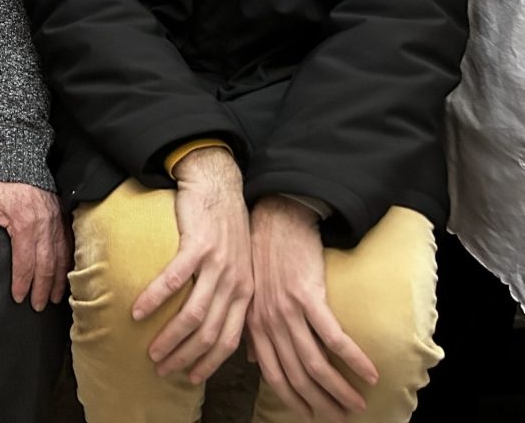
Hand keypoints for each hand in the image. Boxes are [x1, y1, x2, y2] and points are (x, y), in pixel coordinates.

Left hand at [0, 180, 70, 310]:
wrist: (21, 159)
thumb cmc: (0, 182)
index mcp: (25, 226)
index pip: (25, 263)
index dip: (22, 283)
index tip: (18, 298)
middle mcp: (44, 227)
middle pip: (46, 265)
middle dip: (42, 288)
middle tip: (39, 306)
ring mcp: (56, 221)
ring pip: (61, 256)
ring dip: (58, 279)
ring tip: (55, 297)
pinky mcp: (62, 215)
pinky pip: (69, 243)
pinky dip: (68, 262)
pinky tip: (65, 273)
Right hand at [132, 148, 252, 384]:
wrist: (218, 182)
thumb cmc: (226, 224)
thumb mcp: (242, 264)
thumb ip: (237, 297)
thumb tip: (232, 333)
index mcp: (246, 291)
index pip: (229, 339)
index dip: (209, 363)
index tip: (189, 377)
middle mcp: (235, 281)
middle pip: (209, 333)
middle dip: (185, 357)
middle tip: (162, 368)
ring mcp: (217, 264)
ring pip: (193, 313)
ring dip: (170, 337)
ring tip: (151, 351)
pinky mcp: (197, 245)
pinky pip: (174, 280)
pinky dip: (155, 299)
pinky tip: (138, 312)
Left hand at [247, 196, 377, 422]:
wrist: (276, 217)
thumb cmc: (265, 255)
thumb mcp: (250, 294)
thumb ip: (253, 330)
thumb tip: (255, 363)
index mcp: (255, 324)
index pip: (275, 376)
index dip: (295, 402)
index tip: (314, 419)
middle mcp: (269, 322)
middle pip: (297, 376)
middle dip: (321, 404)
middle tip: (343, 421)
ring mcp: (287, 310)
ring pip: (315, 364)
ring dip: (339, 390)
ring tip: (358, 405)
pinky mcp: (308, 296)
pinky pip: (333, 337)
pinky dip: (353, 360)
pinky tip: (369, 374)